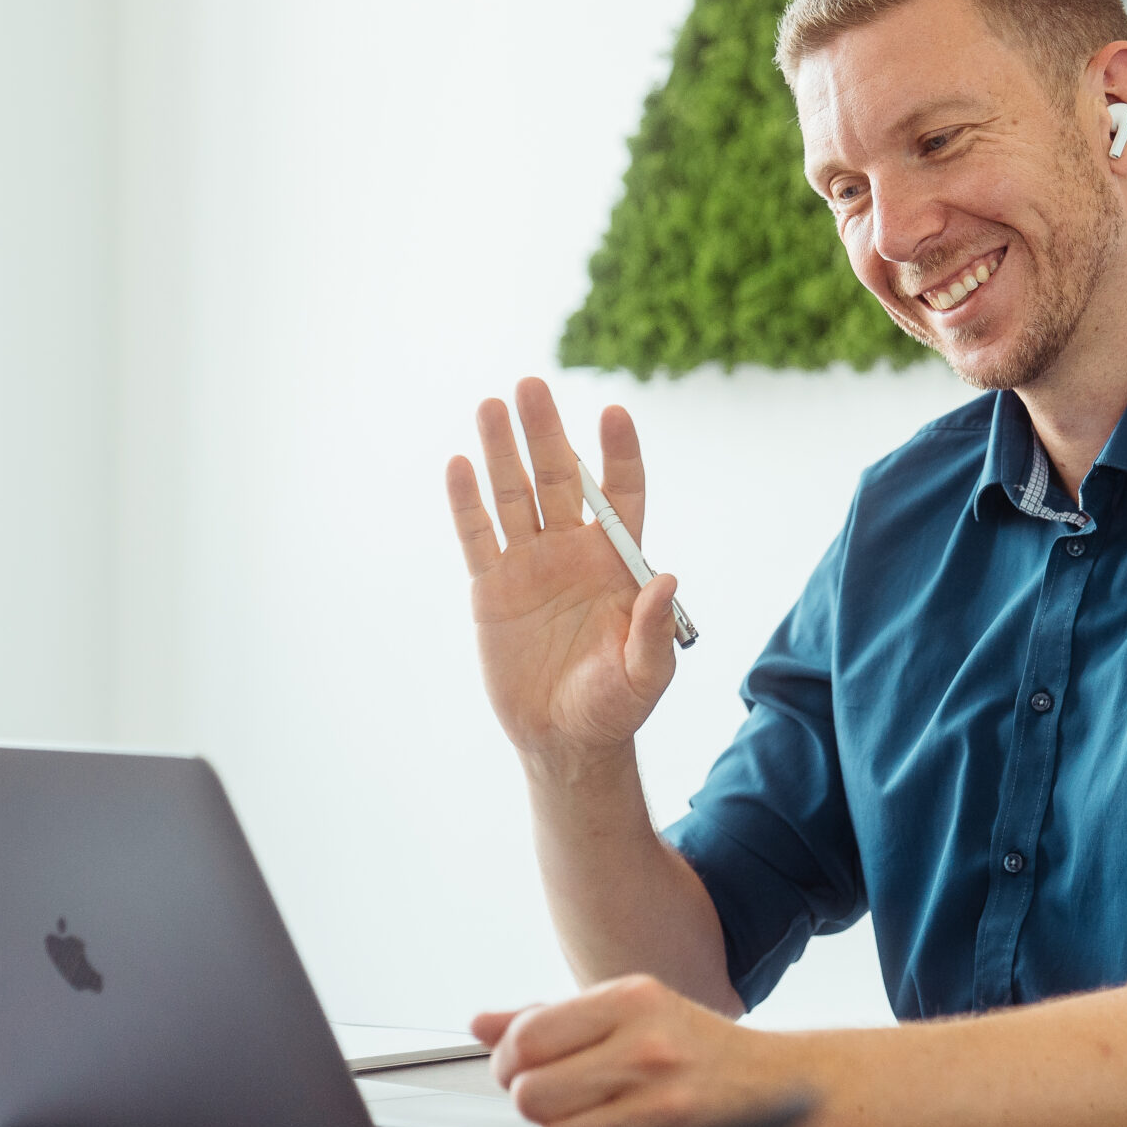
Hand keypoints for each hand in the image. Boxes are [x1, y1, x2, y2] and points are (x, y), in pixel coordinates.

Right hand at [446, 379, 680, 774]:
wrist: (563, 741)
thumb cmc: (614, 706)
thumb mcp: (646, 675)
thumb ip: (653, 628)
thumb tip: (667, 576)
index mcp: (616, 563)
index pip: (621, 493)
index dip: (618, 453)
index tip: (614, 411)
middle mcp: (572, 552)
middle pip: (558, 479)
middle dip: (546, 432)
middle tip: (531, 385)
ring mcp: (529, 566)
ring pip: (513, 496)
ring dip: (502, 450)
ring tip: (490, 404)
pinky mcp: (491, 589)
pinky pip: (478, 537)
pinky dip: (467, 502)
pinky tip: (459, 464)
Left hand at [472, 978, 822, 1126]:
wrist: (793, 1085)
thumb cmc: (701, 1049)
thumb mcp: (634, 1011)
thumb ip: (553, 1016)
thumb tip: (478, 1023)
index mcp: (632, 996)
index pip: (526, 1037)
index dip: (510, 1062)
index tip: (526, 1070)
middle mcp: (647, 1043)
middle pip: (530, 1092)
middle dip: (533, 1100)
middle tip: (562, 1097)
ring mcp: (662, 1100)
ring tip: (590, 1119)